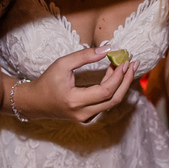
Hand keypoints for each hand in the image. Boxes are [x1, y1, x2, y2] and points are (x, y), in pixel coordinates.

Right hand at [19, 46, 138, 122]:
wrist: (34, 103)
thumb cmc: (47, 81)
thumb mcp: (62, 64)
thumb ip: (84, 56)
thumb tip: (107, 50)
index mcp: (75, 101)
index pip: (105, 91)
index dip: (118, 76)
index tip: (124, 61)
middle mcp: (82, 113)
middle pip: (114, 100)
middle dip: (126, 81)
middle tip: (133, 64)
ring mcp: (86, 117)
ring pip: (111, 102)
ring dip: (121, 84)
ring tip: (126, 66)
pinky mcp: (87, 116)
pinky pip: (105, 103)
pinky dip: (113, 89)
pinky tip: (115, 75)